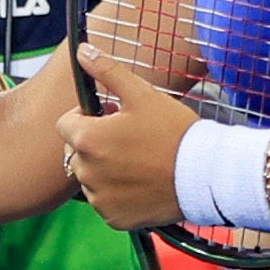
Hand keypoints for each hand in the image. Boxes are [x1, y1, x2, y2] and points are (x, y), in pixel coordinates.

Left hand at [54, 45, 189, 229]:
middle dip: (94, 144)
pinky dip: (117, 194)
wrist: (204, 175)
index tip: (110, 117)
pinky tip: (141, 182)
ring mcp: (99, 198)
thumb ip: (108, 71)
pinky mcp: (113, 218)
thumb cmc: (174, 132)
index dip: (86, 117)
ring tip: (137, 161)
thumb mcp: (141, 94)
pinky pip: (105, 202)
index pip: (65, 124)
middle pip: (76, 152)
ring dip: (104, 169)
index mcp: (87, 140)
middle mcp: (86, 172)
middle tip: (128, 138)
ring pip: (90, 178)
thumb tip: (83, 50)